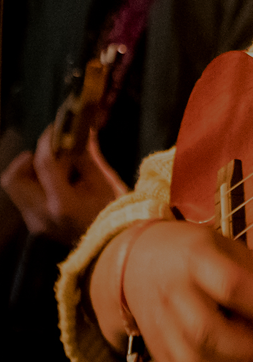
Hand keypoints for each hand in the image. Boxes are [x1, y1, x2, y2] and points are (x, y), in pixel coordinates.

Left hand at [0, 125, 126, 243]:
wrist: (113, 247)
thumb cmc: (114, 212)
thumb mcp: (105, 181)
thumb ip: (86, 156)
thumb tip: (79, 132)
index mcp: (62, 203)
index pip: (44, 163)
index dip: (48, 140)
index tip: (57, 129)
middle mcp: (41, 215)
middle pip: (13, 178)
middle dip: (29, 158)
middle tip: (51, 152)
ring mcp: (35, 223)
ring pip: (15, 188)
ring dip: (30, 171)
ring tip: (55, 168)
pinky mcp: (35, 225)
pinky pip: (25, 198)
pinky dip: (36, 184)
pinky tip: (58, 183)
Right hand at [96, 220, 252, 361]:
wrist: (138, 260)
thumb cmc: (193, 249)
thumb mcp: (223, 245)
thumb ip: (247, 277)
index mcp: (195, 258)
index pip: (232, 286)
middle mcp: (174, 293)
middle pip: (208, 333)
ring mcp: (160, 325)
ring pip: (193, 359)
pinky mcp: (155, 348)